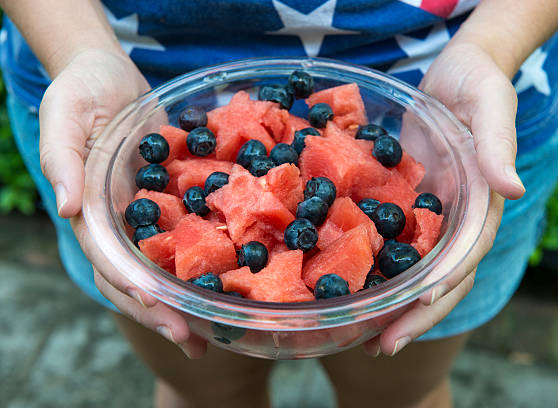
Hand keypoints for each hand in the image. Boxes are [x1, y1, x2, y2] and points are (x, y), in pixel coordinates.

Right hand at [39, 49, 205, 358]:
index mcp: (93, 213)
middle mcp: (122, 223)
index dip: (133, 290)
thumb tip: (65, 209)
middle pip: (140, 278)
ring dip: (189, 297)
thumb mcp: (63, 117)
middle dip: (166, 312)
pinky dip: (208, 256)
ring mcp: (149, 214)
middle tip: (198, 343)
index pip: (110, 262)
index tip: (161, 314)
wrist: (110, 73)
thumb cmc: (80, 91)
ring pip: (167, 264)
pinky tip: (236, 276)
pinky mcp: (174, 198)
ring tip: (219, 330)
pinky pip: (191, 230)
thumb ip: (61, 160)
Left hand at [364, 41, 524, 356]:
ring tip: (362, 336)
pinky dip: (375, 269)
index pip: (465, 256)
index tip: (416, 309)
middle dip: (413, 315)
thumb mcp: (491, 106)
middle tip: (381, 347)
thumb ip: (498, 146)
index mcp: (479, 206)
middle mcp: (454, 221)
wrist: (455, 72)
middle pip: (438, 279)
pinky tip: (349, 287)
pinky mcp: (405, 204)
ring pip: (413, 271)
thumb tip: (515, 190)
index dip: (443, 285)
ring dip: (392, 305)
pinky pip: (391, 243)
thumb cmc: (479, 84)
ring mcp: (429, 216)